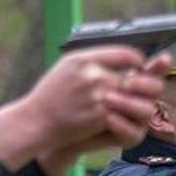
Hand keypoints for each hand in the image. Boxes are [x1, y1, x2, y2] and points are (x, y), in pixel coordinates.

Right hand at [0, 47, 170, 173]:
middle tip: (135, 85)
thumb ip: (97, 58)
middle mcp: (92, 76)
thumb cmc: (52, 92)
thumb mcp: (69, 64)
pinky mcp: (101, 117)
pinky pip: (125, 113)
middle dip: (139, 83)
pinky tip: (120, 113)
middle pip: (134, 77)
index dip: (137, 61)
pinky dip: (126, 114)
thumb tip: (127, 57)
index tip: (138, 65)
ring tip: (129, 100)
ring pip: (133, 97)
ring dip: (135, 100)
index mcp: (84, 60)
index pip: (126, 54)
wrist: (36, 121)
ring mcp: (98, 98)